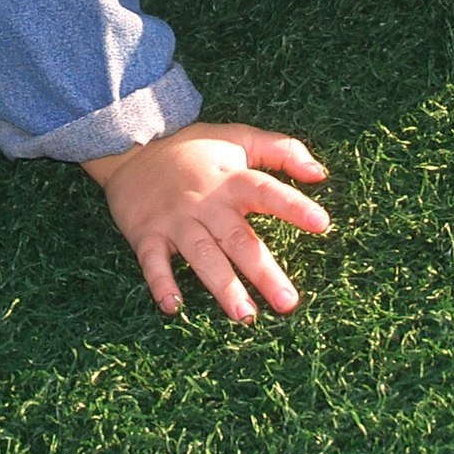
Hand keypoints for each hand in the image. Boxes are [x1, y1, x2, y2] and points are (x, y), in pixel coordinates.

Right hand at [82, 123, 330, 321]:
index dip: (293, 206)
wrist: (132, 148)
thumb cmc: (195, 149)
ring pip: (202, 255)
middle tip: (288, 303)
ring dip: (223, 287)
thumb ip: (282, 150)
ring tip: (246, 316)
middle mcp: (206, 202)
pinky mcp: (146, 233)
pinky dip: (161, 283)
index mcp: (232, 179)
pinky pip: (153, 261)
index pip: (266, 191)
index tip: (321, 223)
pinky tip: (173, 307)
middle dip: (263, 272)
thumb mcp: (240, 138)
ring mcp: (175, 220)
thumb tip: (320, 174)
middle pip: (238, 239)